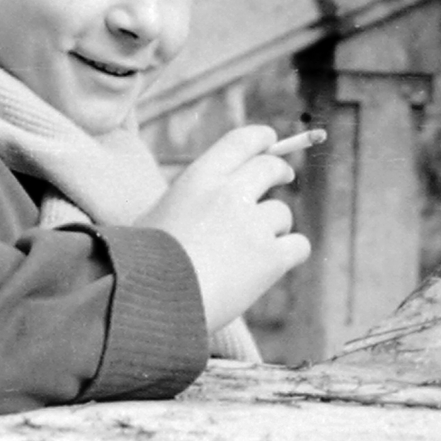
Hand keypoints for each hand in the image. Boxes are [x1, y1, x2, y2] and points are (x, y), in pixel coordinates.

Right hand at [139, 125, 311, 332]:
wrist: (153, 302)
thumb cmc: (143, 264)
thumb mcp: (153, 217)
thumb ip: (186, 200)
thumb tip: (201, 199)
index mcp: (198, 178)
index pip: (241, 141)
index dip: (261, 138)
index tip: (270, 141)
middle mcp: (229, 194)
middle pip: (271, 168)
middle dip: (280, 171)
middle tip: (284, 178)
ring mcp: (253, 225)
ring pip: (282, 213)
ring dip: (274, 227)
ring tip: (251, 251)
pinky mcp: (270, 258)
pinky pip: (298, 246)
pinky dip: (289, 254)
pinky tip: (272, 266)